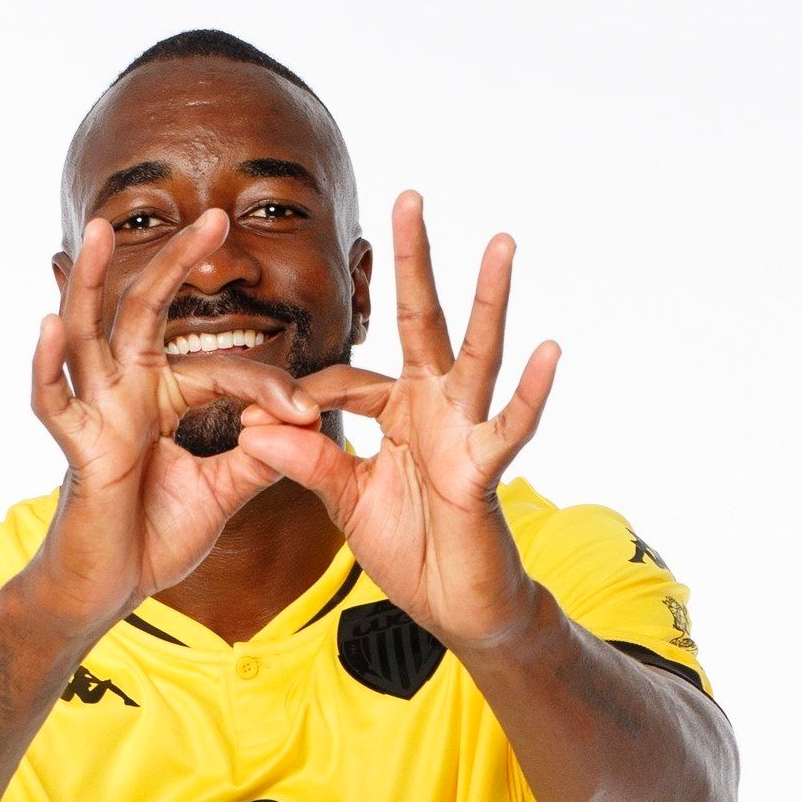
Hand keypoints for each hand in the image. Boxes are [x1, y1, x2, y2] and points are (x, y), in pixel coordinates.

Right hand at [28, 209, 318, 632]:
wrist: (111, 589)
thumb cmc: (155, 535)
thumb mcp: (222, 492)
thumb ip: (258, 459)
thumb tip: (303, 428)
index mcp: (163, 398)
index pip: (218, 367)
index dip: (264, 384)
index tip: (308, 409)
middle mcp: (126, 393)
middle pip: (144, 312)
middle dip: (175, 264)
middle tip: (215, 217)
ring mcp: (96, 415)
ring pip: (87, 335)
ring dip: (90, 282)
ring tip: (97, 231)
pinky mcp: (75, 449)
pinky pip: (53, 402)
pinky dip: (47, 365)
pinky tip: (48, 324)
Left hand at [234, 191, 559, 650]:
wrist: (455, 606)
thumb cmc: (411, 547)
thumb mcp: (345, 500)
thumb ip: (306, 462)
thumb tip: (253, 429)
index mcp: (399, 412)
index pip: (348, 378)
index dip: (306, 395)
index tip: (267, 420)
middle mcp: (436, 408)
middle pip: (423, 322)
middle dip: (416, 260)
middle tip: (409, 195)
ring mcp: (465, 433)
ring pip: (477, 355)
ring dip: (488, 299)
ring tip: (500, 242)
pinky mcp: (485, 470)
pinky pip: (509, 426)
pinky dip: (530, 392)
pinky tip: (548, 349)